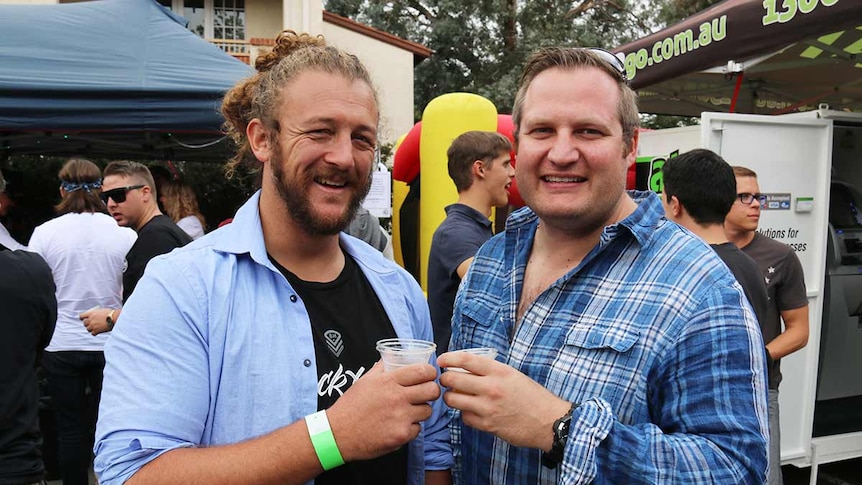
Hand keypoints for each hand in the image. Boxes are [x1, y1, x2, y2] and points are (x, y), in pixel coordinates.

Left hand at [79, 307, 112, 335]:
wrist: (114, 318)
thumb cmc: (110, 313)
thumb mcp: (101, 311)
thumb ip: (96, 314)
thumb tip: (95, 316)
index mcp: (91, 313)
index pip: (81, 316)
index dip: (82, 318)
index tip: (84, 319)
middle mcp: (90, 319)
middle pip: (84, 323)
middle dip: (88, 324)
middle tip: (92, 324)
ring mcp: (93, 325)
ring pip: (88, 329)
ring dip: (91, 329)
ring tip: (97, 328)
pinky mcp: (96, 331)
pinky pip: (93, 333)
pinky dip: (95, 333)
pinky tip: (98, 331)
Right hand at [326, 361, 439, 461]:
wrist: (338, 434)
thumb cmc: (350, 406)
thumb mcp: (364, 380)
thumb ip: (382, 368)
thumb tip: (392, 356)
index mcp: (388, 381)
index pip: (423, 371)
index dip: (431, 373)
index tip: (429, 376)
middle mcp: (397, 397)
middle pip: (432, 390)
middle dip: (431, 391)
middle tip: (426, 394)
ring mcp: (400, 417)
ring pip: (427, 411)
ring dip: (421, 411)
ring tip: (409, 411)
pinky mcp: (401, 435)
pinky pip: (417, 429)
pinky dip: (411, 428)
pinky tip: (399, 426)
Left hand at [437, 351, 569, 450]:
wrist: (548, 421)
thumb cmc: (532, 396)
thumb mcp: (513, 375)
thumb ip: (491, 371)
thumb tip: (466, 368)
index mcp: (499, 371)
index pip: (466, 360)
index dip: (449, 358)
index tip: (441, 360)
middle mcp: (491, 387)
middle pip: (453, 379)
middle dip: (445, 379)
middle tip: (446, 380)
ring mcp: (487, 407)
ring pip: (453, 399)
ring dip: (451, 397)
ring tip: (455, 396)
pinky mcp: (487, 425)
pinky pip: (464, 417)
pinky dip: (465, 414)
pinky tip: (471, 411)